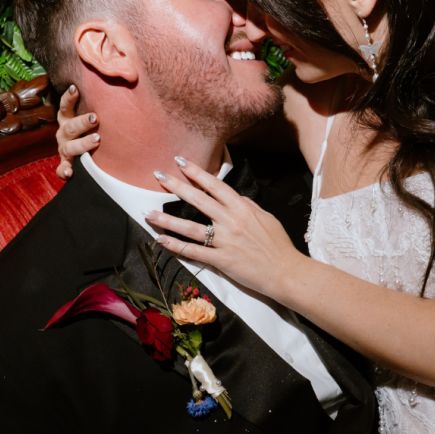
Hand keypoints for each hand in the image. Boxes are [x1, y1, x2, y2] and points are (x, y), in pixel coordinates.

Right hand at [54, 85, 99, 178]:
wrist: (84, 154)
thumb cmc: (92, 130)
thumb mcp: (93, 117)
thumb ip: (101, 104)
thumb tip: (126, 79)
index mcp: (68, 119)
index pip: (65, 106)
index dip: (69, 98)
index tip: (76, 89)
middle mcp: (64, 133)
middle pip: (70, 126)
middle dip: (82, 121)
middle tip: (96, 118)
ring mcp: (64, 149)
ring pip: (69, 146)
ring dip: (82, 143)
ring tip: (96, 139)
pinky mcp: (66, 164)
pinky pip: (61, 168)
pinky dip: (63, 170)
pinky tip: (69, 172)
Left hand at [150, 159, 302, 298]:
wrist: (286, 272)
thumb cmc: (279, 245)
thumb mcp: (266, 218)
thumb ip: (247, 206)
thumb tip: (233, 198)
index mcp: (242, 208)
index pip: (215, 185)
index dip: (197, 172)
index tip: (181, 162)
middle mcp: (231, 222)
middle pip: (198, 200)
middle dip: (176, 186)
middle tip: (158, 175)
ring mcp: (224, 241)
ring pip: (190, 227)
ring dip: (167, 220)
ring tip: (148, 213)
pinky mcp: (221, 260)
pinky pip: (194, 252)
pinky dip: (176, 246)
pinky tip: (161, 240)